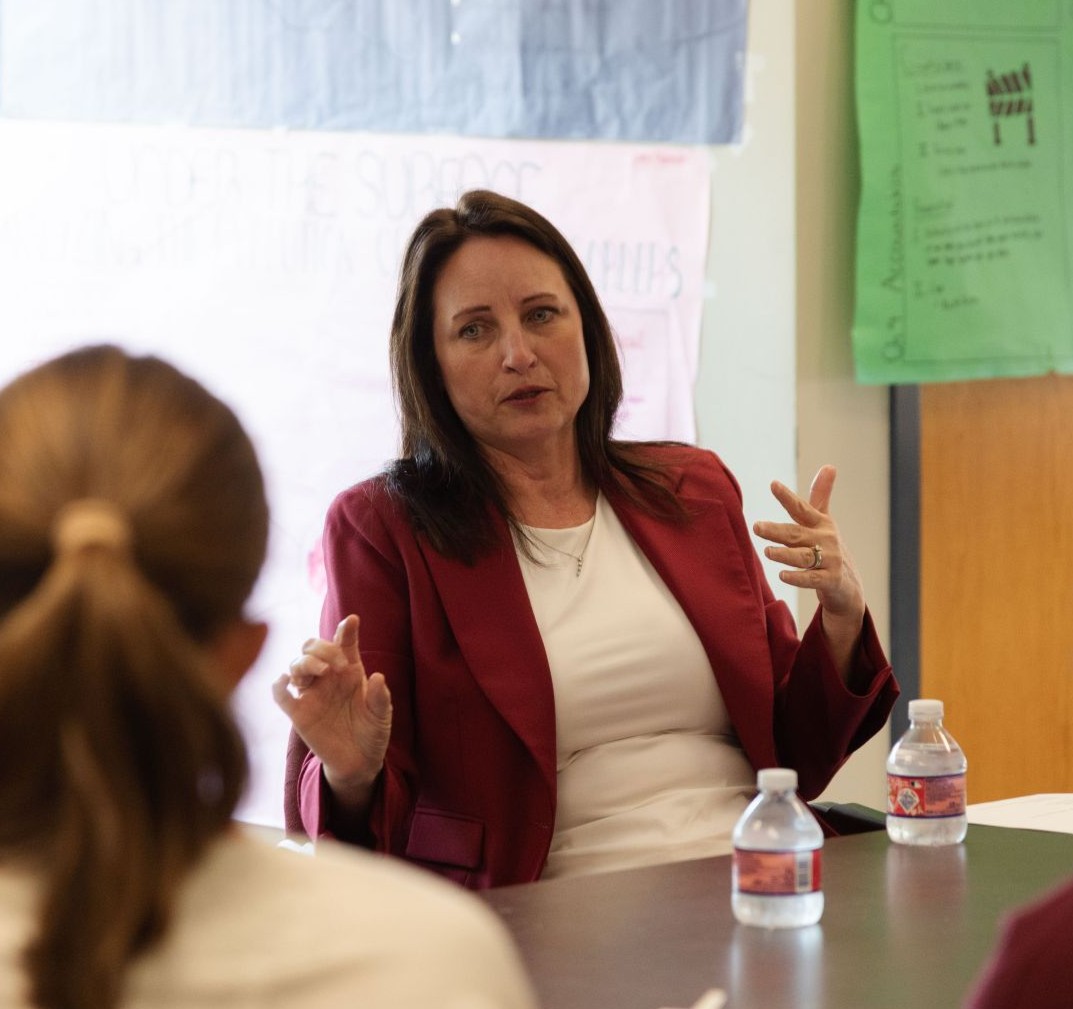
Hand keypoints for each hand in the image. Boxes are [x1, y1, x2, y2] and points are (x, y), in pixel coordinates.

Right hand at [272, 614, 391, 804]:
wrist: (359, 762)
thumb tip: (377, 676)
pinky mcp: (299, 713)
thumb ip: (380, 697)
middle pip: (313, 646)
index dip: (346, 629)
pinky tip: (284, 680)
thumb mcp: (382, 715)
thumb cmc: (371, 731)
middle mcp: (327, 677)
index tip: (353, 621)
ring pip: (296, 664)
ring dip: (306, 662)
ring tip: (323, 671)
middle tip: (339, 664)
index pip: (344, 643)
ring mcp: (311, 693)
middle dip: (323, 647)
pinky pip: (281, 695)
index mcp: (349, 671)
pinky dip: (277, 685)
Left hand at [752, 465, 865, 644]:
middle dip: (777, 530)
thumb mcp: (824, 521)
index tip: (773, 484)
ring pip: (804, 556)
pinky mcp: (831, 580)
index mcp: (820, 523)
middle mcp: (825, 540)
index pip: (801, 508)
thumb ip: (821, 496)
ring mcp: (830, 560)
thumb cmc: (829, 548)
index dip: (787, 497)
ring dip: (785, 554)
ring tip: (768, 552)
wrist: (849, 585)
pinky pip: (813, 578)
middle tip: (756, 527)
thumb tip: (829, 465)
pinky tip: (782, 575)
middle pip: (796, 534)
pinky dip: (798, 577)